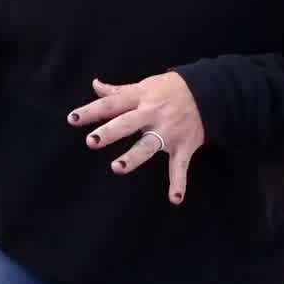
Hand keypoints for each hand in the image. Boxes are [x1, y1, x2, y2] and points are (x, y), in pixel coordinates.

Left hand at [67, 73, 205, 203]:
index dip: (91, 111)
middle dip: (110, 132)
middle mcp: (152, 114)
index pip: (111, 104)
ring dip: (133, 157)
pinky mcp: (184, 146)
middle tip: (91, 141)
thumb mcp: (144, 85)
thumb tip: (95, 85)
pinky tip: (174, 198)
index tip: (72, 119)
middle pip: (127, 123)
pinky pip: (180, 167)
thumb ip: (118, 91)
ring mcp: (168, 132)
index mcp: (140, 98)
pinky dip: (179, 183)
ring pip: (148, 145)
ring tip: (117, 168)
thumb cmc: (171, 89)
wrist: (210, 92)